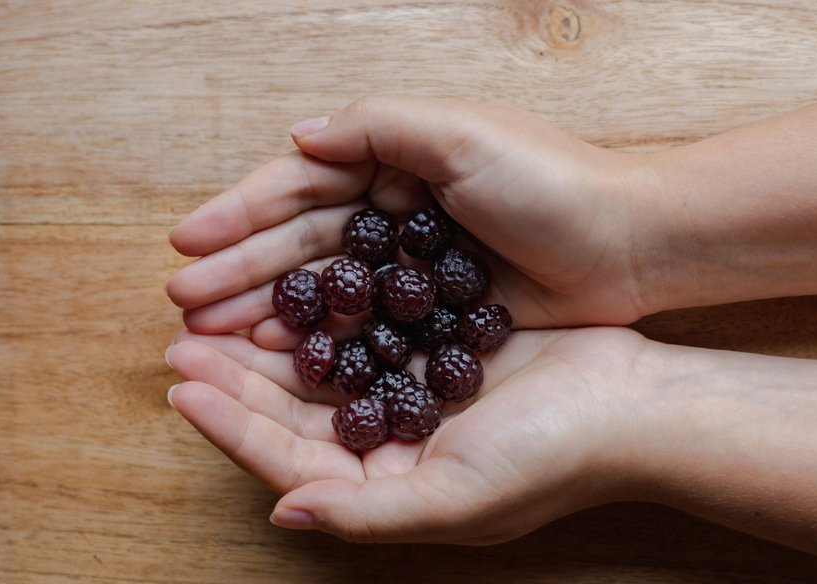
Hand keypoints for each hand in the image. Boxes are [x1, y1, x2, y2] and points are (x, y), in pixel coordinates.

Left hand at [164, 325, 651, 543]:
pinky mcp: (440, 349)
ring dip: (278, 339)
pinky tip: (303, 285)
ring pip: (326, 367)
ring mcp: (417, 394)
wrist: (632, 404)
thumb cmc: (552, 459)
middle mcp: (395, 445)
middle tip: (185, 337)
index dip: (234, 428)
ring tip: (226, 308)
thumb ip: (365, 514)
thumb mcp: (456, 498)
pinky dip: (334, 311)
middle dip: (239, 378)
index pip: (290, 463)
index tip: (183, 390)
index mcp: (390, 488)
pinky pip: (371, 328)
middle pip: (298, 412)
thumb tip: (281, 513)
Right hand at [166, 97, 665, 337]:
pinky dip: (327, 339)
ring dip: (271, 307)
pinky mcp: (443, 312)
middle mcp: (401, 210)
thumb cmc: (553, 182)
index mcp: (399, 160)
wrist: (633, 245)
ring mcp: (419, 266)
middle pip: (305, 241)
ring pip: (330, 287)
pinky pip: (369, 326)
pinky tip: (286, 357)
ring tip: (213, 333)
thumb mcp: (463, 134)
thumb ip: (378, 127)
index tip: (185, 243)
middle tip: (183, 304)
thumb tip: (298, 137)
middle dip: (242, 268)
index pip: (304, 184)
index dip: (242, 212)